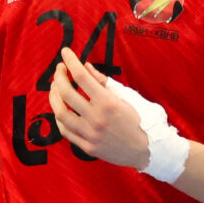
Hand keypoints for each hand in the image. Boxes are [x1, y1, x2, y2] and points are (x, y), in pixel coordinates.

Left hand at [47, 48, 150, 168]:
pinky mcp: (88, 147)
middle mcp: (97, 118)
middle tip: (60, 69)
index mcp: (108, 102)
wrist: (149, 150)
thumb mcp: (128, 96)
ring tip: (55, 88)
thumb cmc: (143, 119)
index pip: (81, 76)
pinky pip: (65, 131)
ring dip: (54, 97)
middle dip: (59, 77)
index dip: (70, 61)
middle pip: (66, 93)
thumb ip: (105, 82)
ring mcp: (90, 134)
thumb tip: (86, 67)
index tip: (65, 52)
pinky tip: (60, 109)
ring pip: (60, 113)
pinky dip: (59, 118)